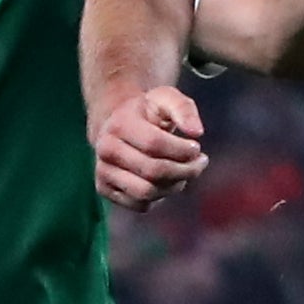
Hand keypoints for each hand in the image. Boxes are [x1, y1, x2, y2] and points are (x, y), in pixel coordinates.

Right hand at [92, 84, 206, 209]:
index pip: (154, 144)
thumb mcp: (166, 99)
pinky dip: (160, 197)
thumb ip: (184, 109)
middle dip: (185, 170)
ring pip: (147, 192)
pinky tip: (167, 181)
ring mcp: (102, 170)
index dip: (182, 150)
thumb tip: (197, 132)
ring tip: (185, 172)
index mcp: (119, 124)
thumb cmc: (148, 112)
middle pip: (153, 171)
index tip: (196, 147)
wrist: (118, 126)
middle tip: (201, 163)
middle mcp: (106, 149)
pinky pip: (140, 204)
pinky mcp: (104, 189)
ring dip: (174, 186)